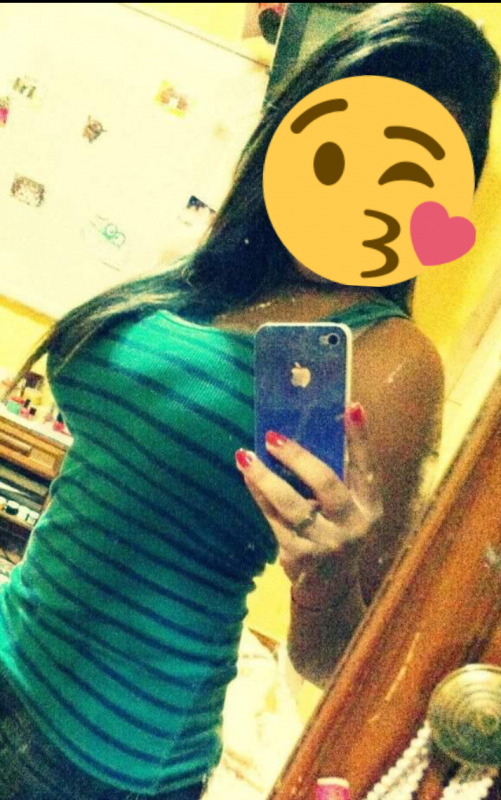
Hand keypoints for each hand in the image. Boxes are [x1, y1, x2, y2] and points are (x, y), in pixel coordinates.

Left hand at [235, 403, 383, 582]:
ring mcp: (327, 544)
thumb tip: (302, 434)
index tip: (352, 406)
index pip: (366, 467)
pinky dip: (258, 496)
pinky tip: (247, 479)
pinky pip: (273, 520)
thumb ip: (335, 479)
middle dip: (298, 457)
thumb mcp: (347, 508)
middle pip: (326, 484)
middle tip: (273, 437)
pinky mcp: (300, 557)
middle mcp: (353, 526)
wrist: (331, 587)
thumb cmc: (336, 531)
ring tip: (246, 457)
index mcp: (370, 507)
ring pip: (291, 504)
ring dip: (265, 478)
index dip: (360, 438)